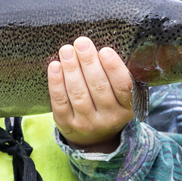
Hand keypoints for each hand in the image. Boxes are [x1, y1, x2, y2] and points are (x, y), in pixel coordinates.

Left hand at [48, 37, 133, 152]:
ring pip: (78, 93)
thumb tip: (99, 46)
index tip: (105, 50)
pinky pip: (60, 101)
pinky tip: (55, 66)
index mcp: (127, 107)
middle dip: (88, 62)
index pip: (123, 87)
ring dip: (71, 69)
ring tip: (67, 50)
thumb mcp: (120, 95)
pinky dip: (56, 82)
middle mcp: (109, 118)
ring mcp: (87, 122)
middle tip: (81, 43)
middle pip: (98, 87)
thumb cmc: (108, 104)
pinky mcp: (67, 124)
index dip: (113, 68)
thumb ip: (114, 74)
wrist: (94, 137)